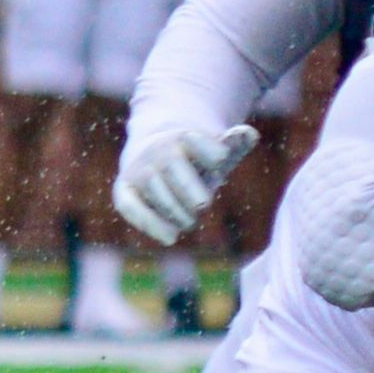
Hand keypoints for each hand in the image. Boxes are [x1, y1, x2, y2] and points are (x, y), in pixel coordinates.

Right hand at [115, 122, 258, 246]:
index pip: (200, 145)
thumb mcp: (216, 151)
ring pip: (161, 196)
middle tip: (202, 205)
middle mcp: (158, 151)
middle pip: (179, 175)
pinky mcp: (124, 189)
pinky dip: (151, 224)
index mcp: (184, 137)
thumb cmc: (194, 159)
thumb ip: (235, 144)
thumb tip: (250, 134)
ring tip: (188, 221)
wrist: (152, 150)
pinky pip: (132, 208)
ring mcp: (139, 170)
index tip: (219, 163)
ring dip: (180, 215)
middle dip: (196, 196)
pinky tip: (171, 238)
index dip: (214, 156)